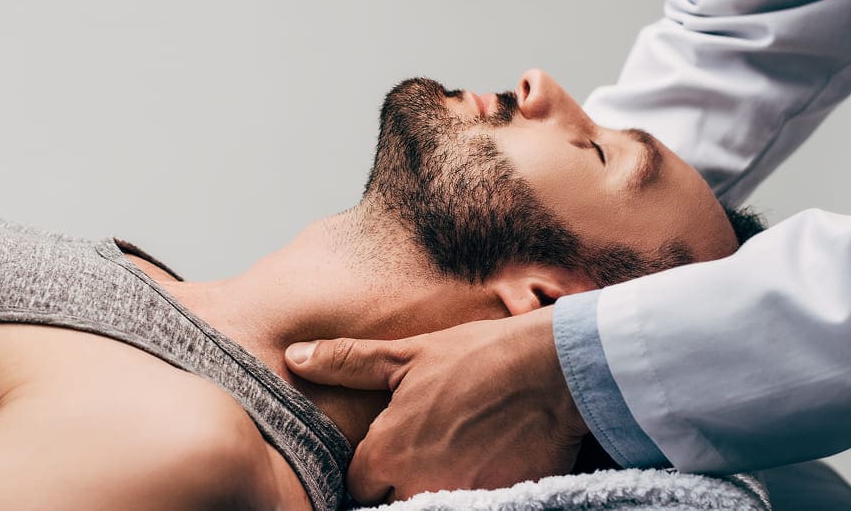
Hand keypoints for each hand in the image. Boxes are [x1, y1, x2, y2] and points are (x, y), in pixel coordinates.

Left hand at [284, 308, 588, 503]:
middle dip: (403, 483)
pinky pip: (472, 507)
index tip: (394, 448)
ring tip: (458, 455)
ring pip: (428, 506)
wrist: (555, 370)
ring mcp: (459, 499)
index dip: (374, 467)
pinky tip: (485, 465)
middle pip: (393, 502)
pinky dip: (473, 493)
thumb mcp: (407, 354)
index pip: (359, 484)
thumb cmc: (479, 356)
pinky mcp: (497, 504)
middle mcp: (417, 484)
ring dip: (435, 487)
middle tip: (430, 448)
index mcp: (388, 451)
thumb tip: (294, 356)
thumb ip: (347, 362)